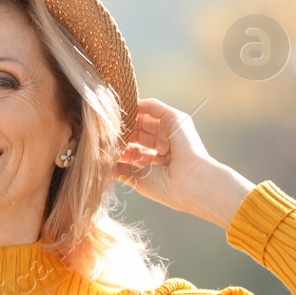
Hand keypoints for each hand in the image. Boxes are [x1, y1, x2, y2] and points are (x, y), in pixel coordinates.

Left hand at [113, 98, 254, 227]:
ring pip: (143, 119)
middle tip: (102, 133)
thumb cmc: (170, 189)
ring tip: (109, 121)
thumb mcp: (140, 179)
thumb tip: (102, 165)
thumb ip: (122, 169)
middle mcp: (166, 144)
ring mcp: (171, 131)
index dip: (119, 148)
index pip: (134, 149)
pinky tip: (123, 109)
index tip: (102, 148)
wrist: (193, 185)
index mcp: (159, 161)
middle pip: (137, 133)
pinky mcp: (176, 119)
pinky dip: (138, 105)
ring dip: (126, 119)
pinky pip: (154, 107)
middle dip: (120, 133)